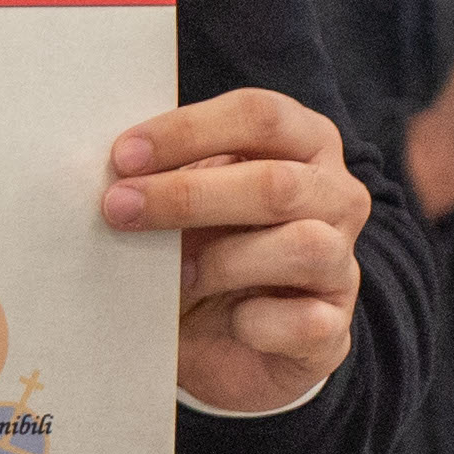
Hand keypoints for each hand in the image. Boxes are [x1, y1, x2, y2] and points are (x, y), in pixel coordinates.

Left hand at [102, 86, 371, 412]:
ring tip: (176, 277)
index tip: (123, 155)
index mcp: (303, 142)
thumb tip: (111, 170)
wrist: (228, 337)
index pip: (260, 115)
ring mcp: (343, 263)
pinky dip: (256, 323)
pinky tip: (230, 321)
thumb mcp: (185, 202)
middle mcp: (336, 195)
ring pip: (302, 246)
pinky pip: (305, 321)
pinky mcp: (335, 327)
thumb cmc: (204, 247)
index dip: (188, 131)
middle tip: (118, 208)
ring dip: (222, 261)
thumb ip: (163, 174)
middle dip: (187, 197)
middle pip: (276, 183)